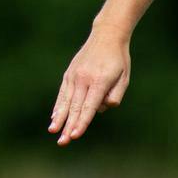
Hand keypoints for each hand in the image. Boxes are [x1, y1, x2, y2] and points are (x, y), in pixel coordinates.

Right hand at [48, 25, 131, 144]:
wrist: (106, 36)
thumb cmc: (119, 60)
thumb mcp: (124, 78)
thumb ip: (115, 95)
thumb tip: (103, 108)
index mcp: (100, 81)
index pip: (89, 107)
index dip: (82, 122)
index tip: (76, 135)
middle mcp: (84, 79)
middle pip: (75, 107)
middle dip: (69, 126)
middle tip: (63, 142)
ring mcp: (74, 75)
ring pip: (66, 101)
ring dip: (60, 118)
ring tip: (53, 131)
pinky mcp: (69, 74)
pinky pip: (63, 93)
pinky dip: (58, 105)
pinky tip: (54, 117)